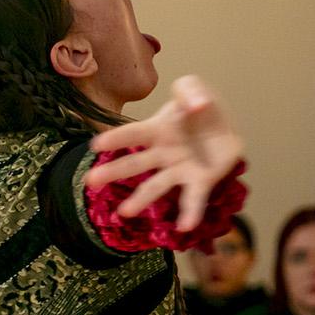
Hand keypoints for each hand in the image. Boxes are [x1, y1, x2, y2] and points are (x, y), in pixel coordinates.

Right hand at [84, 76, 243, 230]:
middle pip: (135, 164)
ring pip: (156, 186)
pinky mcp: (199, 181)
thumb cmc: (200, 107)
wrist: (225, 128)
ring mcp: (179, 169)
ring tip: (124, 213)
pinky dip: (189, 213)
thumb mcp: (193, 87)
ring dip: (140, 200)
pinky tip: (185, 226)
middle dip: (113, 172)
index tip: (96, 145)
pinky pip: (192, 199)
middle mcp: (163, 153)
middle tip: (89, 181)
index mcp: (158, 129)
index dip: (116, 138)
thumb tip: (196, 106)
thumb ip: (190, 89)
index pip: (133, 134)